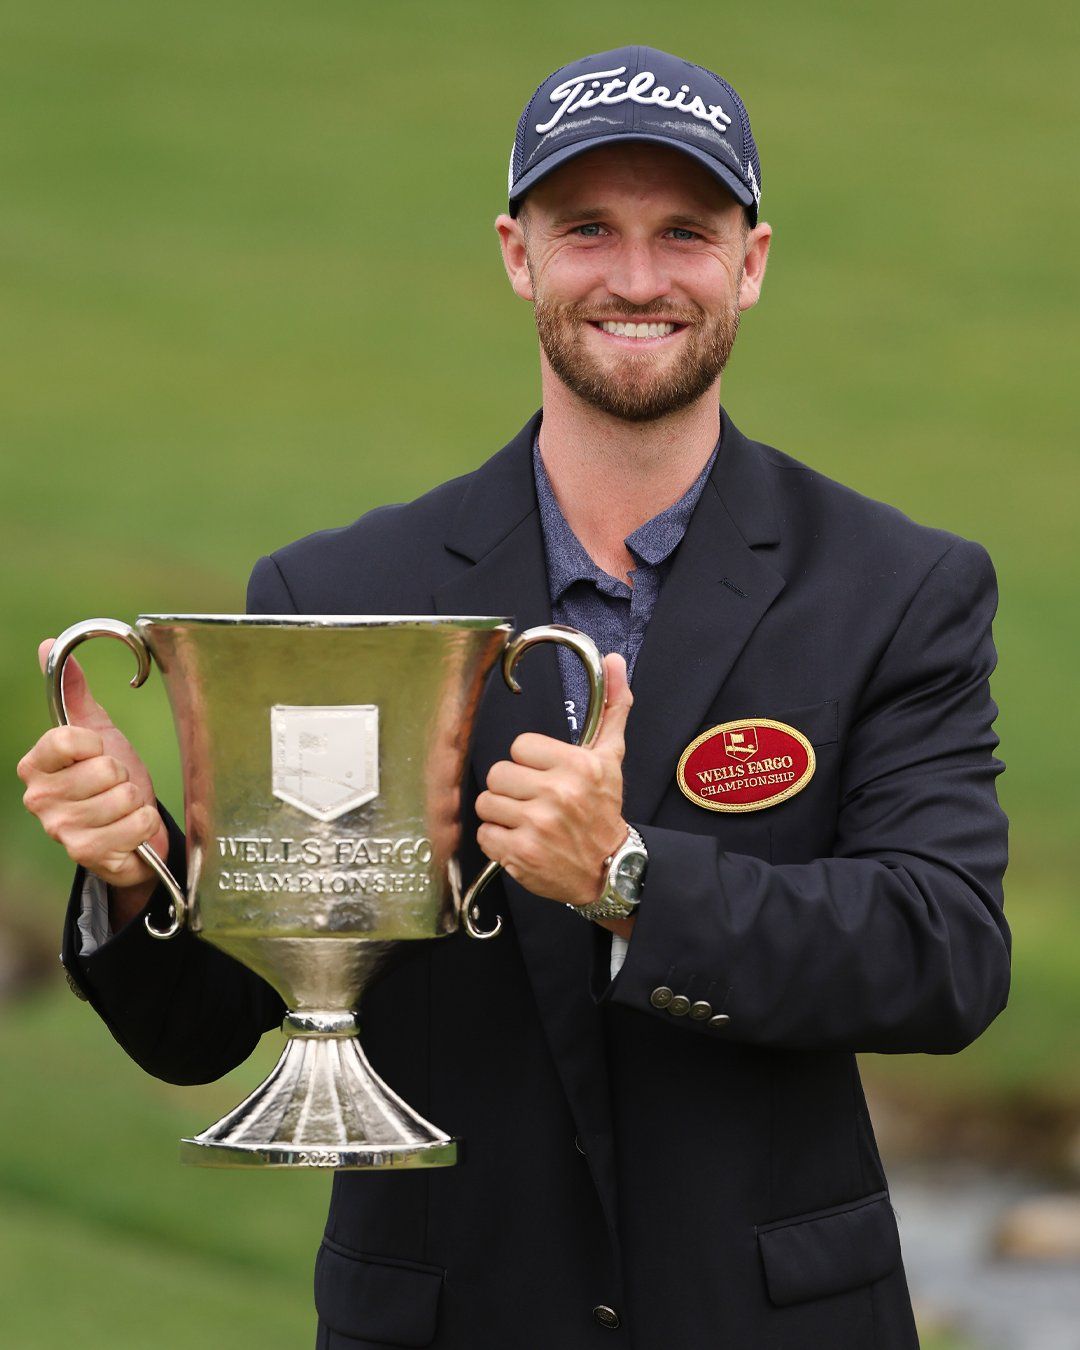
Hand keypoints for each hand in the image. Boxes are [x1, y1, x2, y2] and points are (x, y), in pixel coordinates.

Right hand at [17, 640, 166, 925]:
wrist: (131, 834)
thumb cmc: (110, 782)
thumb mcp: (97, 732)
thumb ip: (74, 692)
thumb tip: (48, 644)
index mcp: (36, 765)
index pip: (67, 738)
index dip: (96, 743)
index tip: (98, 753)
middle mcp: (39, 798)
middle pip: (103, 768)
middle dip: (122, 777)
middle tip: (116, 787)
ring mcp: (60, 828)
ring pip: (123, 796)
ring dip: (134, 802)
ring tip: (123, 809)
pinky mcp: (85, 853)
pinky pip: (135, 823)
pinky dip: (143, 824)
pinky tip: (131, 830)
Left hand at [475, 652, 631, 906]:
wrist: (609, 869)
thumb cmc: (603, 812)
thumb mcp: (610, 758)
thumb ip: (612, 708)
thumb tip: (615, 662)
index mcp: (576, 766)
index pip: (519, 746)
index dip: (528, 762)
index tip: (544, 775)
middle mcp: (557, 793)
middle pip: (497, 773)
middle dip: (511, 788)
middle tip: (532, 800)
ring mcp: (537, 825)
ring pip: (486, 803)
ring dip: (502, 815)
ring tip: (526, 821)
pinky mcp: (520, 854)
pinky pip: (484, 834)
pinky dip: (497, 841)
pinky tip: (520, 841)